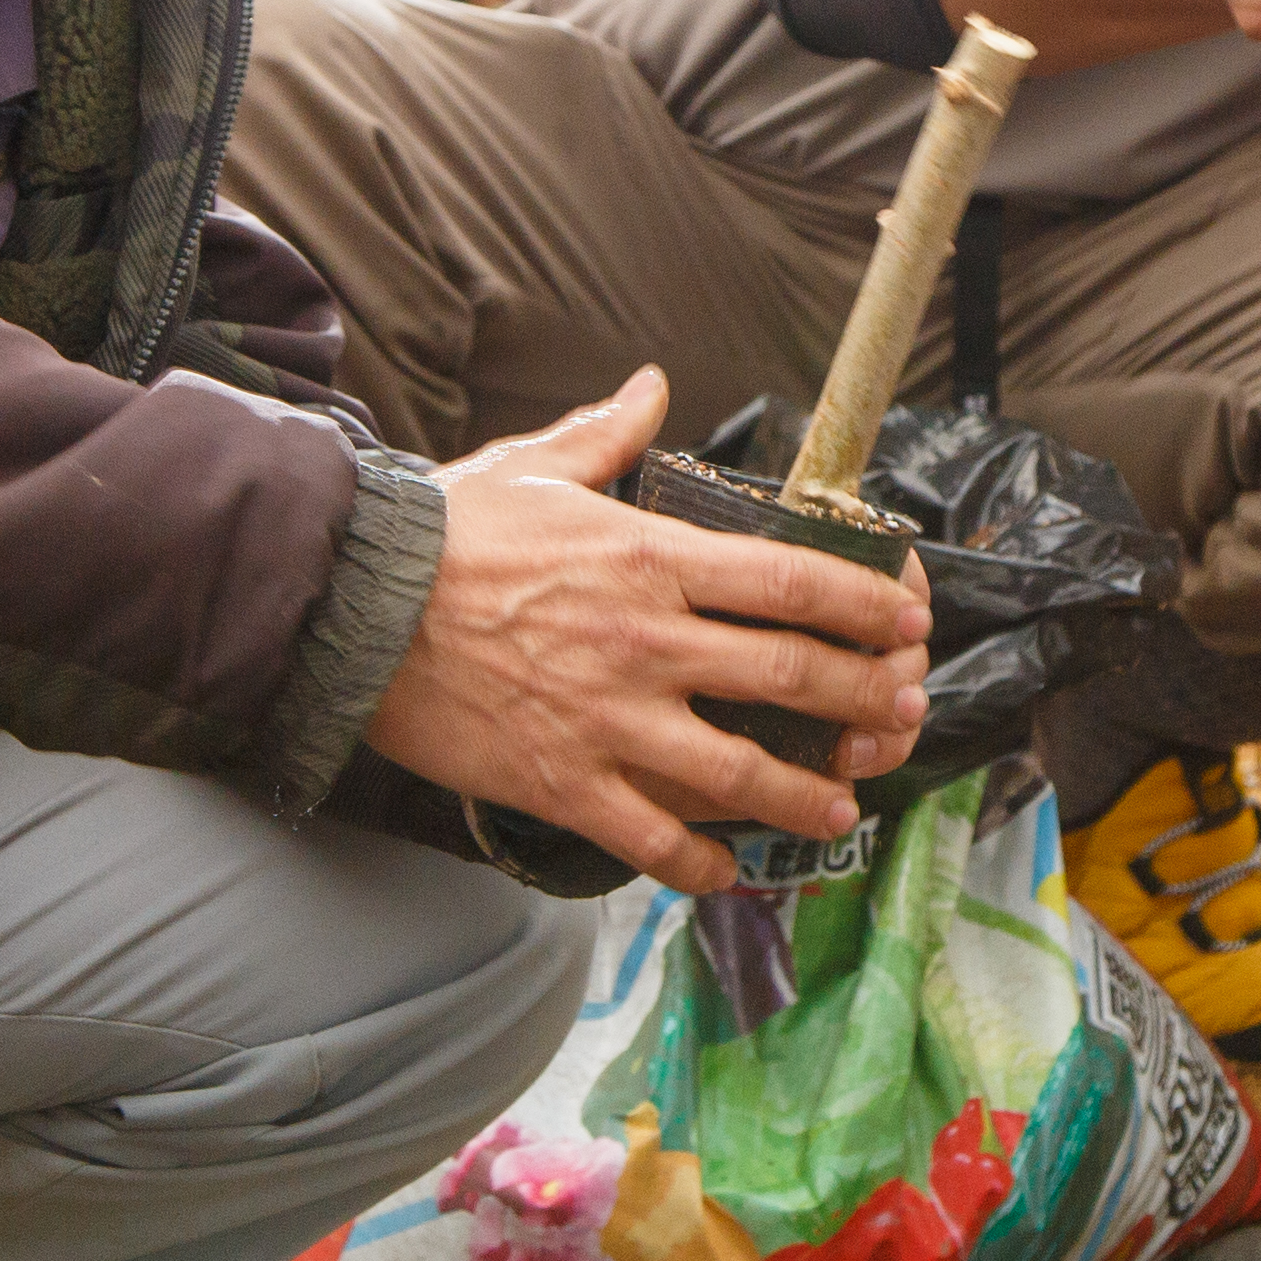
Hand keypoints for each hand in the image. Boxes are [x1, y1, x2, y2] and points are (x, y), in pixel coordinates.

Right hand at [358, 370, 938, 894]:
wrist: (353, 608)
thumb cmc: (443, 535)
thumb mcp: (532, 467)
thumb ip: (607, 434)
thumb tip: (652, 386)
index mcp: (651, 559)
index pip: (793, 581)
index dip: (868, 606)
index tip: (907, 621)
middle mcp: (648, 642)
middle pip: (790, 675)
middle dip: (865, 698)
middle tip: (904, 711)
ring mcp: (610, 720)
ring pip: (740, 771)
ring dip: (805, 793)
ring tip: (843, 805)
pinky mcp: (565, 783)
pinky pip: (653, 838)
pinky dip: (701, 865)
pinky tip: (731, 874)